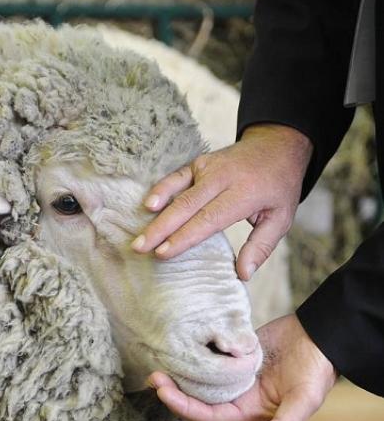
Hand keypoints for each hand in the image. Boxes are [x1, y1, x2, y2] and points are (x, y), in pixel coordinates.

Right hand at [131, 124, 312, 280]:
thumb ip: (261, 246)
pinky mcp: (199, 162)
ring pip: (178, 194)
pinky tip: (148, 205)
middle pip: (186, 207)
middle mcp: (223, 178)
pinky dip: (160, 190)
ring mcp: (208, 167)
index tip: (164, 253)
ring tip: (139, 237)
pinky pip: (176, 178)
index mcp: (245, 193)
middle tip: (140, 249)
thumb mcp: (281, 217)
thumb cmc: (278, 187)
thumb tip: (243, 275)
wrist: (278, 145)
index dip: (184, 237)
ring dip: (156, 216)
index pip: (209, 219)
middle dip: (161, 230)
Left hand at [147, 314, 338, 420]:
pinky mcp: (230, 351)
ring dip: (178, 371)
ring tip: (158, 360)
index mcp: (247, 410)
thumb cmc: (317, 371)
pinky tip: (175, 343)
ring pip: (197, 376)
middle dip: (173, 391)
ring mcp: (231, 373)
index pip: (208, 416)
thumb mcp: (303, 401)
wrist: (323, 336)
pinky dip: (191, 351)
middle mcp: (235, 394)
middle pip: (196, 398)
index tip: (164, 393)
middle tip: (154, 377)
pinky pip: (206, 354)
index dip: (184, 408)